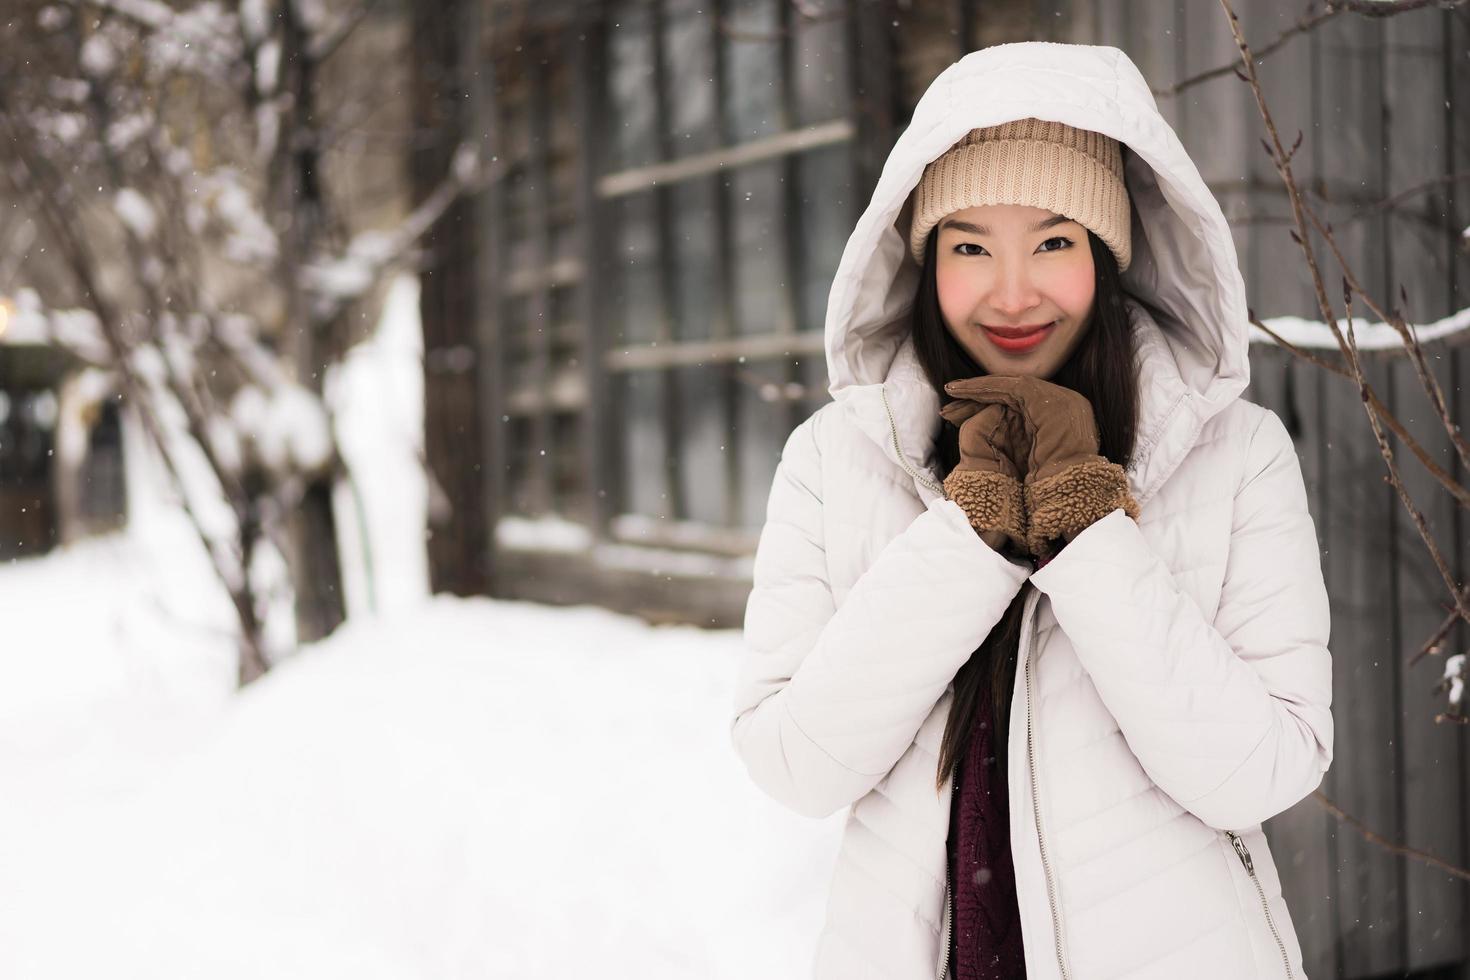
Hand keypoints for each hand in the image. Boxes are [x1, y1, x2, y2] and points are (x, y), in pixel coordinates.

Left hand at [943, 375, 1138, 558]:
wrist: (1070, 489)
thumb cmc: (1053, 486)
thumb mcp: (1038, 459)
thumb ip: (1028, 443)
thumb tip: (1004, 439)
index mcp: (1067, 415)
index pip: (1024, 402)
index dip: (994, 404)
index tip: (967, 411)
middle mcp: (1066, 400)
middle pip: (1014, 393)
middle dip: (981, 395)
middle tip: (952, 398)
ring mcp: (1058, 395)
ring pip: (1008, 387)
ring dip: (976, 389)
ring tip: (951, 392)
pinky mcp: (1042, 397)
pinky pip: (1006, 388)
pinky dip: (981, 388)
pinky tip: (960, 391)